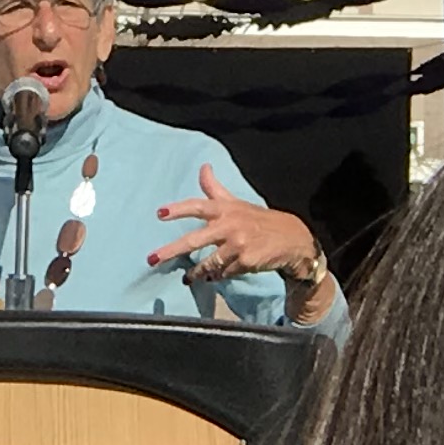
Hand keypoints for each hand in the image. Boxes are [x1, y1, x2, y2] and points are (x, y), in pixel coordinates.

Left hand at [150, 169, 322, 294]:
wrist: (291, 239)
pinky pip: (224, 273)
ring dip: (196, 272)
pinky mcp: (245, 261)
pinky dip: (219, 276)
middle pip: (194, 240)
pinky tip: (217, 276)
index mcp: (225, 209)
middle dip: (170, 250)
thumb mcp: (236, 202)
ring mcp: (238, 244)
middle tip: (151, 259)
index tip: (159, 214)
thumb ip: (215, 188)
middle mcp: (229, 225)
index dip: (178, 209)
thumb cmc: (258, 220)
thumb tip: (203, 166)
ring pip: (208, 263)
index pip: (197, 206)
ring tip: (188, 277)